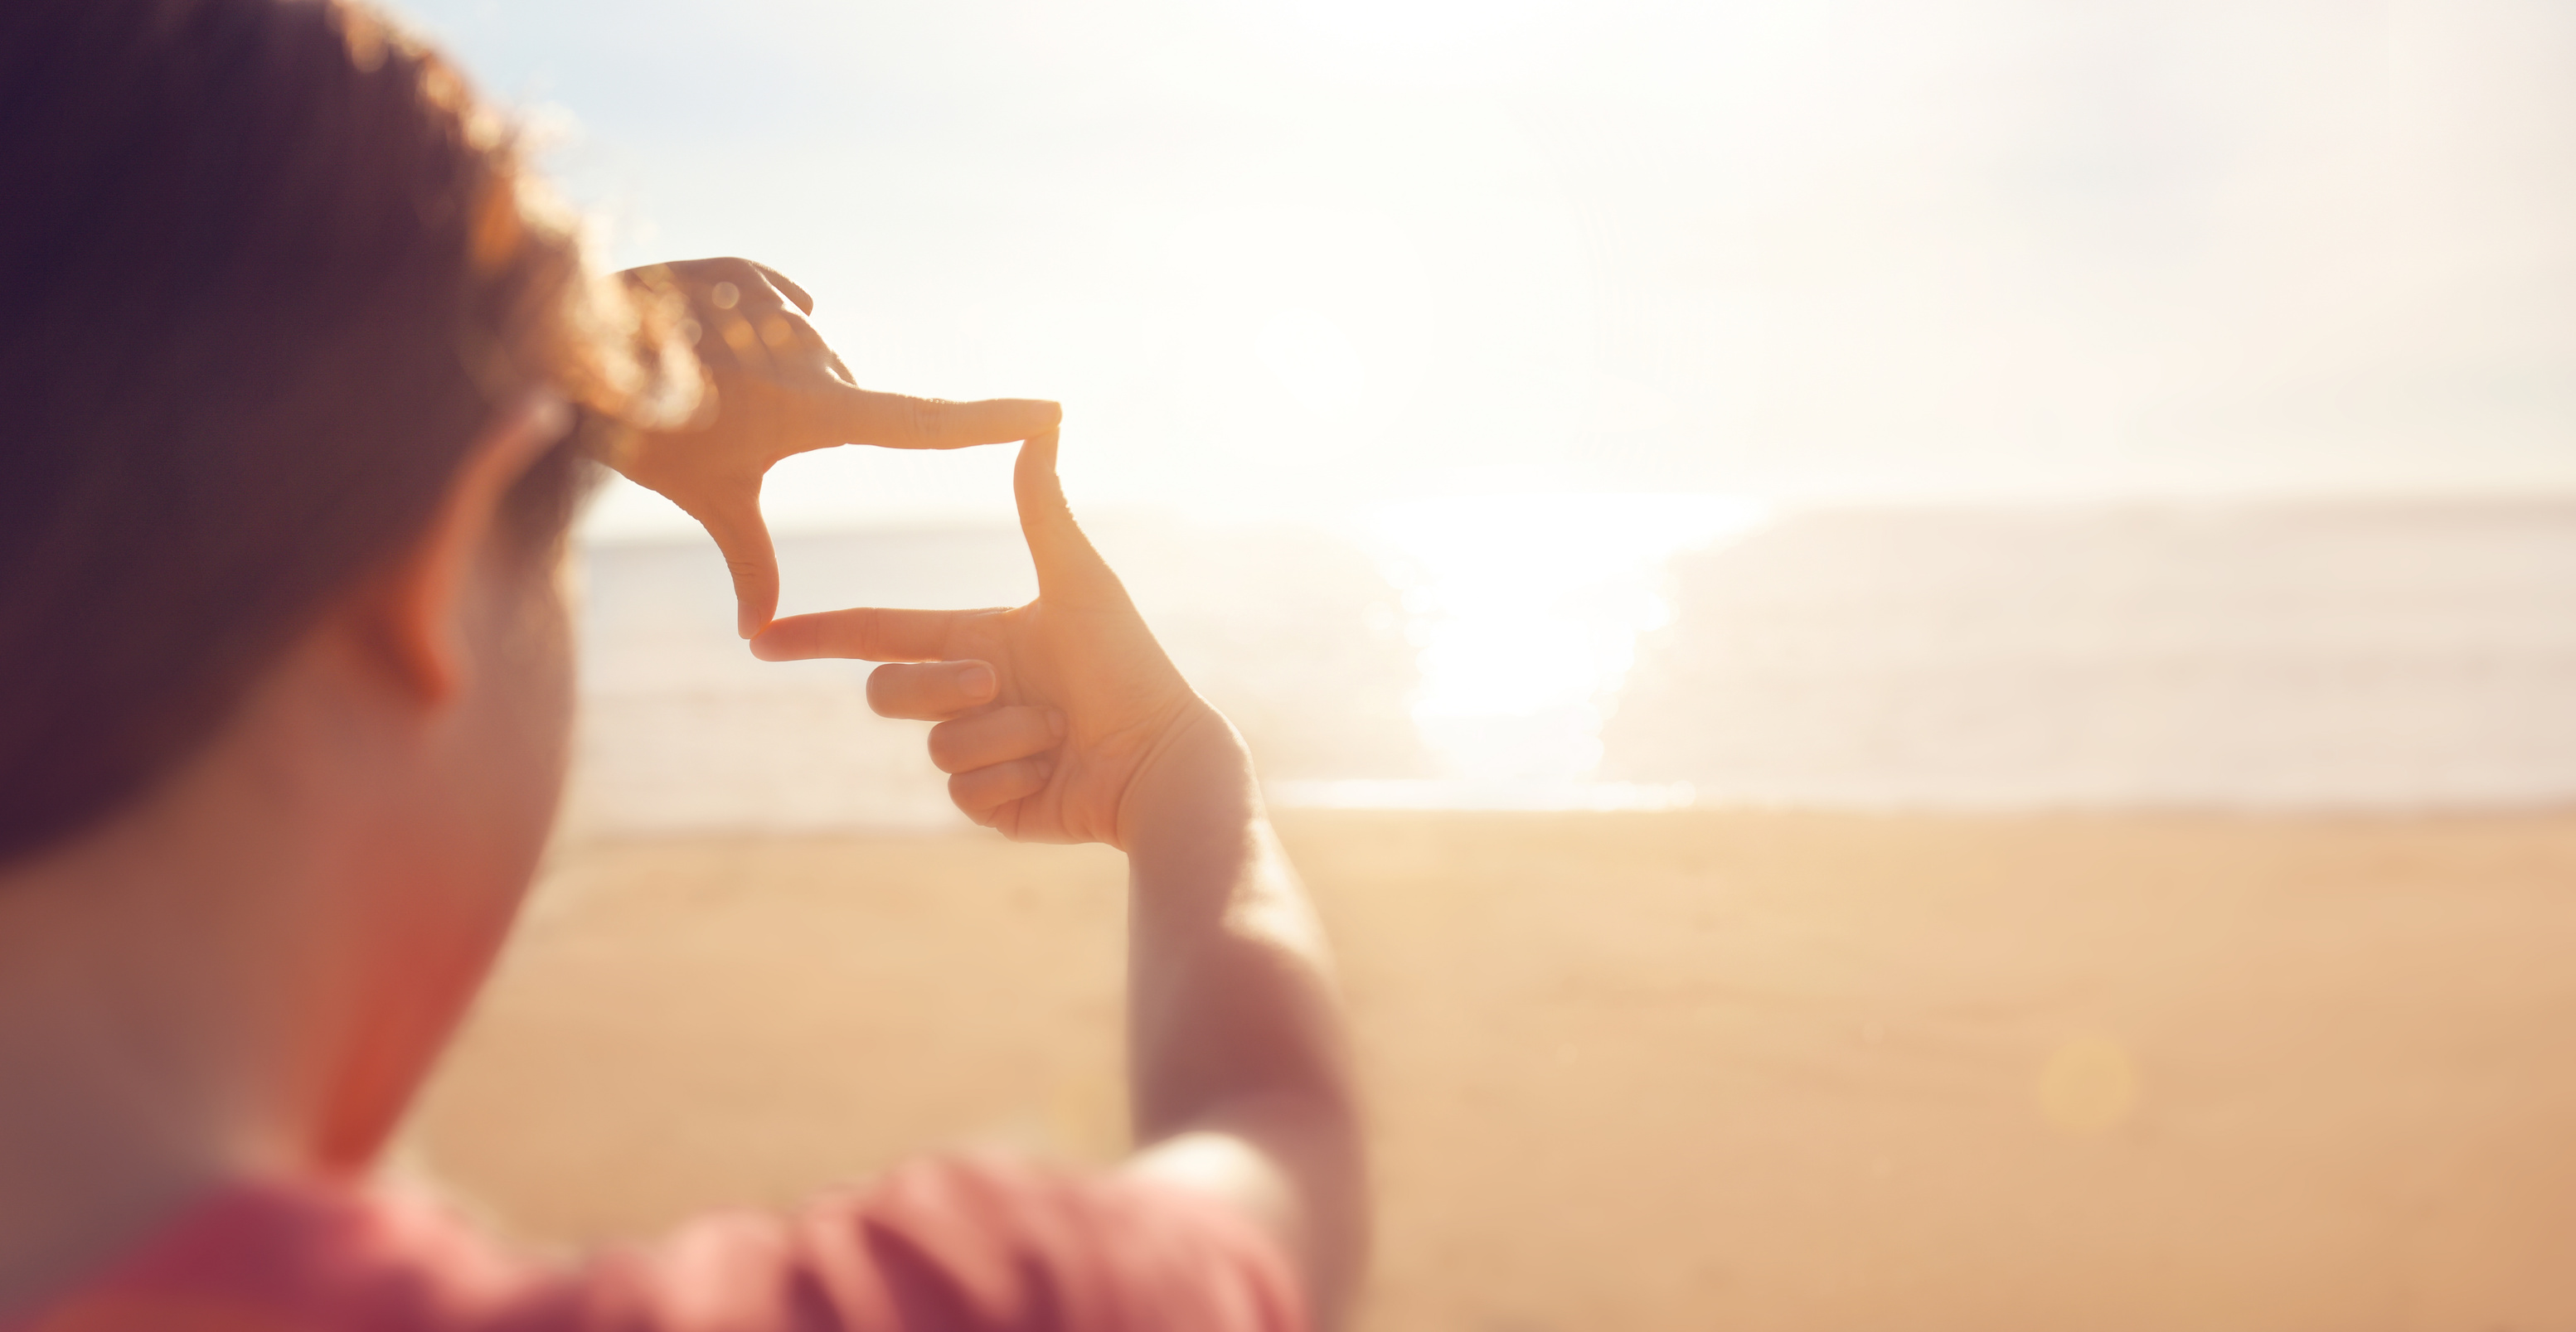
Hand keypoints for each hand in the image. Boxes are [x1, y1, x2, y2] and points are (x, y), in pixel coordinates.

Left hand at [612, 258, 1059, 636]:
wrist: (560, 341)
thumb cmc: (638, 431)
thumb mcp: (702, 500)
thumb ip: (749, 563)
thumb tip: (763, 639)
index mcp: (817, 409)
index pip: (926, 423)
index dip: (993, 422)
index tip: (1051, 410)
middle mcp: (816, 351)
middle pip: (843, 396)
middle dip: (804, 417)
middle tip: (730, 425)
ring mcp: (783, 306)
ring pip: (807, 355)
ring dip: (772, 373)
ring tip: (702, 384)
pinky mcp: (752, 272)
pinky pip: (781, 308)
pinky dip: (757, 328)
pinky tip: (708, 338)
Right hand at [749, 432, 1227, 845]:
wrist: (1161, 758)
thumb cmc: (1130, 666)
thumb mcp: (1078, 582)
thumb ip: (1042, 509)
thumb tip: (1041, 422)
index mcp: (978, 639)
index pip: (880, 633)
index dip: (819, 634)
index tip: (761, 636)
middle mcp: (971, 695)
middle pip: (889, 692)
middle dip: (938, 686)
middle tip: (995, 681)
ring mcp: (980, 754)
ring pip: (937, 748)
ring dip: (1001, 735)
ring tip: (1057, 730)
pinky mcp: (995, 806)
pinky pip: (964, 796)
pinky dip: (1010, 780)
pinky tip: (1054, 773)